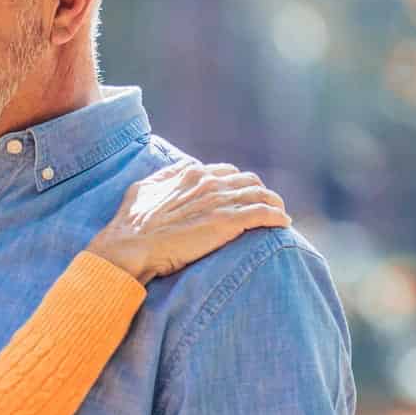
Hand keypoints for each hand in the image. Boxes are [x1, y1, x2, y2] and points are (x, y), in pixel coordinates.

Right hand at [86, 160, 289, 283]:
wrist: (131, 246)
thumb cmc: (131, 223)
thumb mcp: (143, 189)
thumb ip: (166, 176)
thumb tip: (181, 168)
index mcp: (190, 173)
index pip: (226, 172)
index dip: (238, 183)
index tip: (242, 196)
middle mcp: (209, 182)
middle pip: (248, 180)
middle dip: (260, 192)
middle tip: (265, 206)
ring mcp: (219, 201)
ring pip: (260, 194)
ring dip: (274, 203)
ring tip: (280, 214)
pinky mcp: (228, 222)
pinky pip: (264, 213)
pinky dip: (277, 216)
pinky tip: (284, 223)